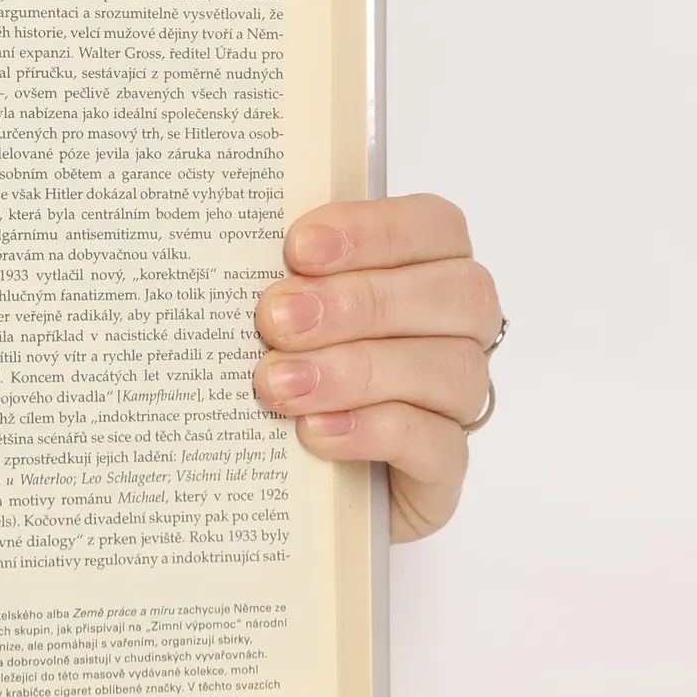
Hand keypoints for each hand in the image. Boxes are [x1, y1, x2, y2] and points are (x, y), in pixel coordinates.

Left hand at [254, 194, 500, 541]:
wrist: (301, 470)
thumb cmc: (294, 355)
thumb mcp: (287, 304)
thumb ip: (287, 274)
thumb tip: (236, 249)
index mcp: (433, 264)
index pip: (435, 226)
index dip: (374, 231)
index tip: (299, 247)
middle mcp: (460, 327)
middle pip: (453, 296)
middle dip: (357, 303)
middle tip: (276, 318)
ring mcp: (459, 398)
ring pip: (450, 370)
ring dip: (355, 372)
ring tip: (281, 383)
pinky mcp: (446, 467)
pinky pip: (439, 446)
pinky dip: (373, 432)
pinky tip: (316, 430)